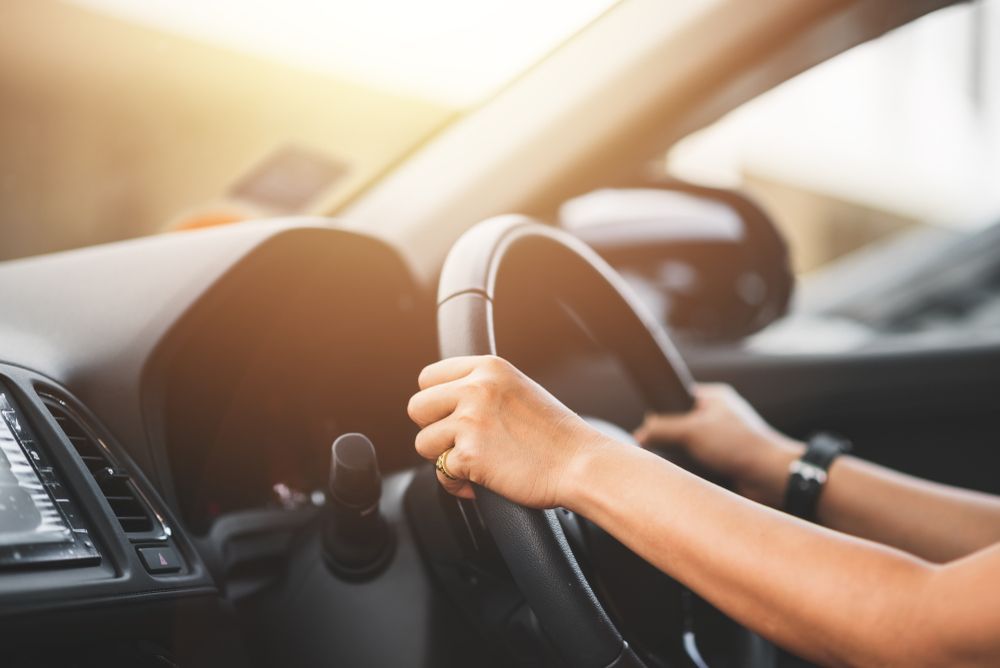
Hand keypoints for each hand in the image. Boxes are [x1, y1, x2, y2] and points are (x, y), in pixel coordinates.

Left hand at [407, 355, 614, 507]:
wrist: (580, 464)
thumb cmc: (556, 435)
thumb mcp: (519, 390)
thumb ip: (484, 388)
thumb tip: (444, 401)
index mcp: (489, 367)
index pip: (429, 377)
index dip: (436, 402)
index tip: (451, 418)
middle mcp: (476, 388)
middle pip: (417, 407)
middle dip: (434, 429)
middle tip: (459, 442)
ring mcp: (471, 420)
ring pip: (424, 443)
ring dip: (444, 458)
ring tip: (474, 463)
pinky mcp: (469, 454)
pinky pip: (440, 472)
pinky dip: (457, 483)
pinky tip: (480, 483)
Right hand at [633, 384, 803, 504]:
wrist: (771, 478)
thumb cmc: (740, 445)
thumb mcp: (692, 431)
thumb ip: (662, 429)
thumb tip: (640, 433)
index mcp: (714, 398)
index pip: (677, 397)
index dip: (661, 411)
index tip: (648, 426)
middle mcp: (718, 417)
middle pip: (679, 425)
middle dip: (669, 438)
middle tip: (658, 447)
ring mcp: (722, 440)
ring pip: (687, 447)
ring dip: (681, 457)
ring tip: (678, 464)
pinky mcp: (724, 462)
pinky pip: (697, 464)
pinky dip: (691, 471)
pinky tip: (688, 476)